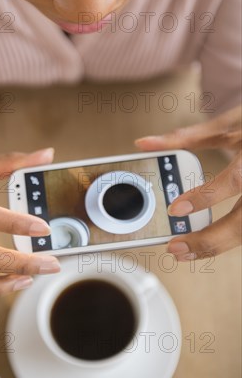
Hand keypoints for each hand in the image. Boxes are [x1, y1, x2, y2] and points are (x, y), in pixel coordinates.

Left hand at [135, 105, 241, 260]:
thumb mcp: (226, 125)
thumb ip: (186, 137)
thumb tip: (144, 143)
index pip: (234, 180)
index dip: (204, 197)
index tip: (175, 209)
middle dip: (209, 240)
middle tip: (176, 248)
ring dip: (218, 246)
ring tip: (188, 252)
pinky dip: (230, 239)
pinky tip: (210, 245)